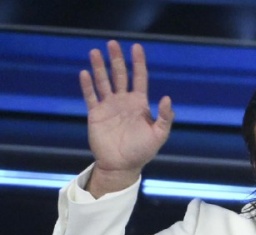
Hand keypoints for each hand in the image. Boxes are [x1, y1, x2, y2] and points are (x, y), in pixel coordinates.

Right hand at [80, 41, 172, 195]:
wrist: (122, 165)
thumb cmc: (142, 151)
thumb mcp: (159, 135)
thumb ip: (165, 117)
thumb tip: (167, 98)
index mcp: (140, 104)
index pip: (140, 78)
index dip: (138, 63)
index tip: (137, 47)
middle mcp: (124, 101)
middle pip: (120, 75)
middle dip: (117, 60)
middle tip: (112, 44)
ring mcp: (109, 106)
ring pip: (103, 81)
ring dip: (99, 67)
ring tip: (95, 52)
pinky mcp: (95, 113)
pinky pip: (90, 96)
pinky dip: (87, 85)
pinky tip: (85, 73)